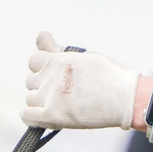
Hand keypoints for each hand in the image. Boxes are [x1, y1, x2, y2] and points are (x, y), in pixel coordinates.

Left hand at [24, 31, 142, 130]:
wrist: (124, 98)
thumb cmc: (108, 76)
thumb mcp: (82, 57)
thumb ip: (57, 49)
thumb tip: (40, 35)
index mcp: (57, 60)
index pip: (34, 60)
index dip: (43, 68)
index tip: (55, 74)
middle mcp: (49, 77)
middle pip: (31, 81)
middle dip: (43, 85)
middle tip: (63, 91)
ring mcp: (49, 97)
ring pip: (31, 98)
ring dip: (40, 101)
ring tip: (61, 104)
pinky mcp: (52, 116)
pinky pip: (28, 116)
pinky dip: (31, 116)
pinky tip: (43, 116)